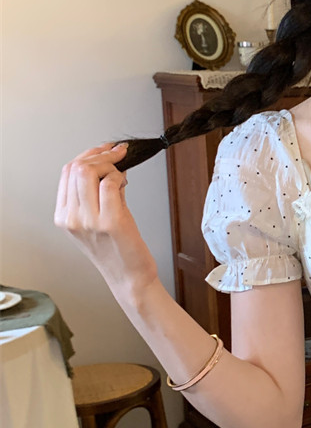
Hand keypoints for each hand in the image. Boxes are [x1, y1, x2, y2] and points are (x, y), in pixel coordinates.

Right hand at [55, 143, 158, 295]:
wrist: (129, 277)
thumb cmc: (117, 249)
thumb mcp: (95, 219)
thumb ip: (94, 193)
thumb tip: (108, 163)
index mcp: (63, 216)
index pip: (67, 172)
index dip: (88, 155)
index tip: (106, 149)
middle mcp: (72, 219)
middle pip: (77, 167)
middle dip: (102, 155)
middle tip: (119, 155)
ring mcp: (89, 221)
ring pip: (91, 172)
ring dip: (112, 166)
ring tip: (122, 176)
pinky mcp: (111, 222)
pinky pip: (111, 184)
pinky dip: (120, 178)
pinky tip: (125, 186)